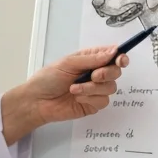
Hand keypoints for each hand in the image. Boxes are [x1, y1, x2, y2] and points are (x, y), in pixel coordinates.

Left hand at [0, 45, 129, 143]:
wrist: (37, 102)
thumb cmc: (47, 79)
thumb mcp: (68, 63)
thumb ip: (91, 59)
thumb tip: (112, 52)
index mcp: (89, 59)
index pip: (112, 55)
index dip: (120, 56)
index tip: (121, 58)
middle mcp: (95, 74)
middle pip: (115, 72)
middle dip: (107, 73)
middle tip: (93, 75)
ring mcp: (95, 90)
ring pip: (110, 87)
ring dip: (92, 88)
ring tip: (74, 89)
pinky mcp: (93, 104)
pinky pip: (102, 101)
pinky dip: (90, 98)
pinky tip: (77, 98)